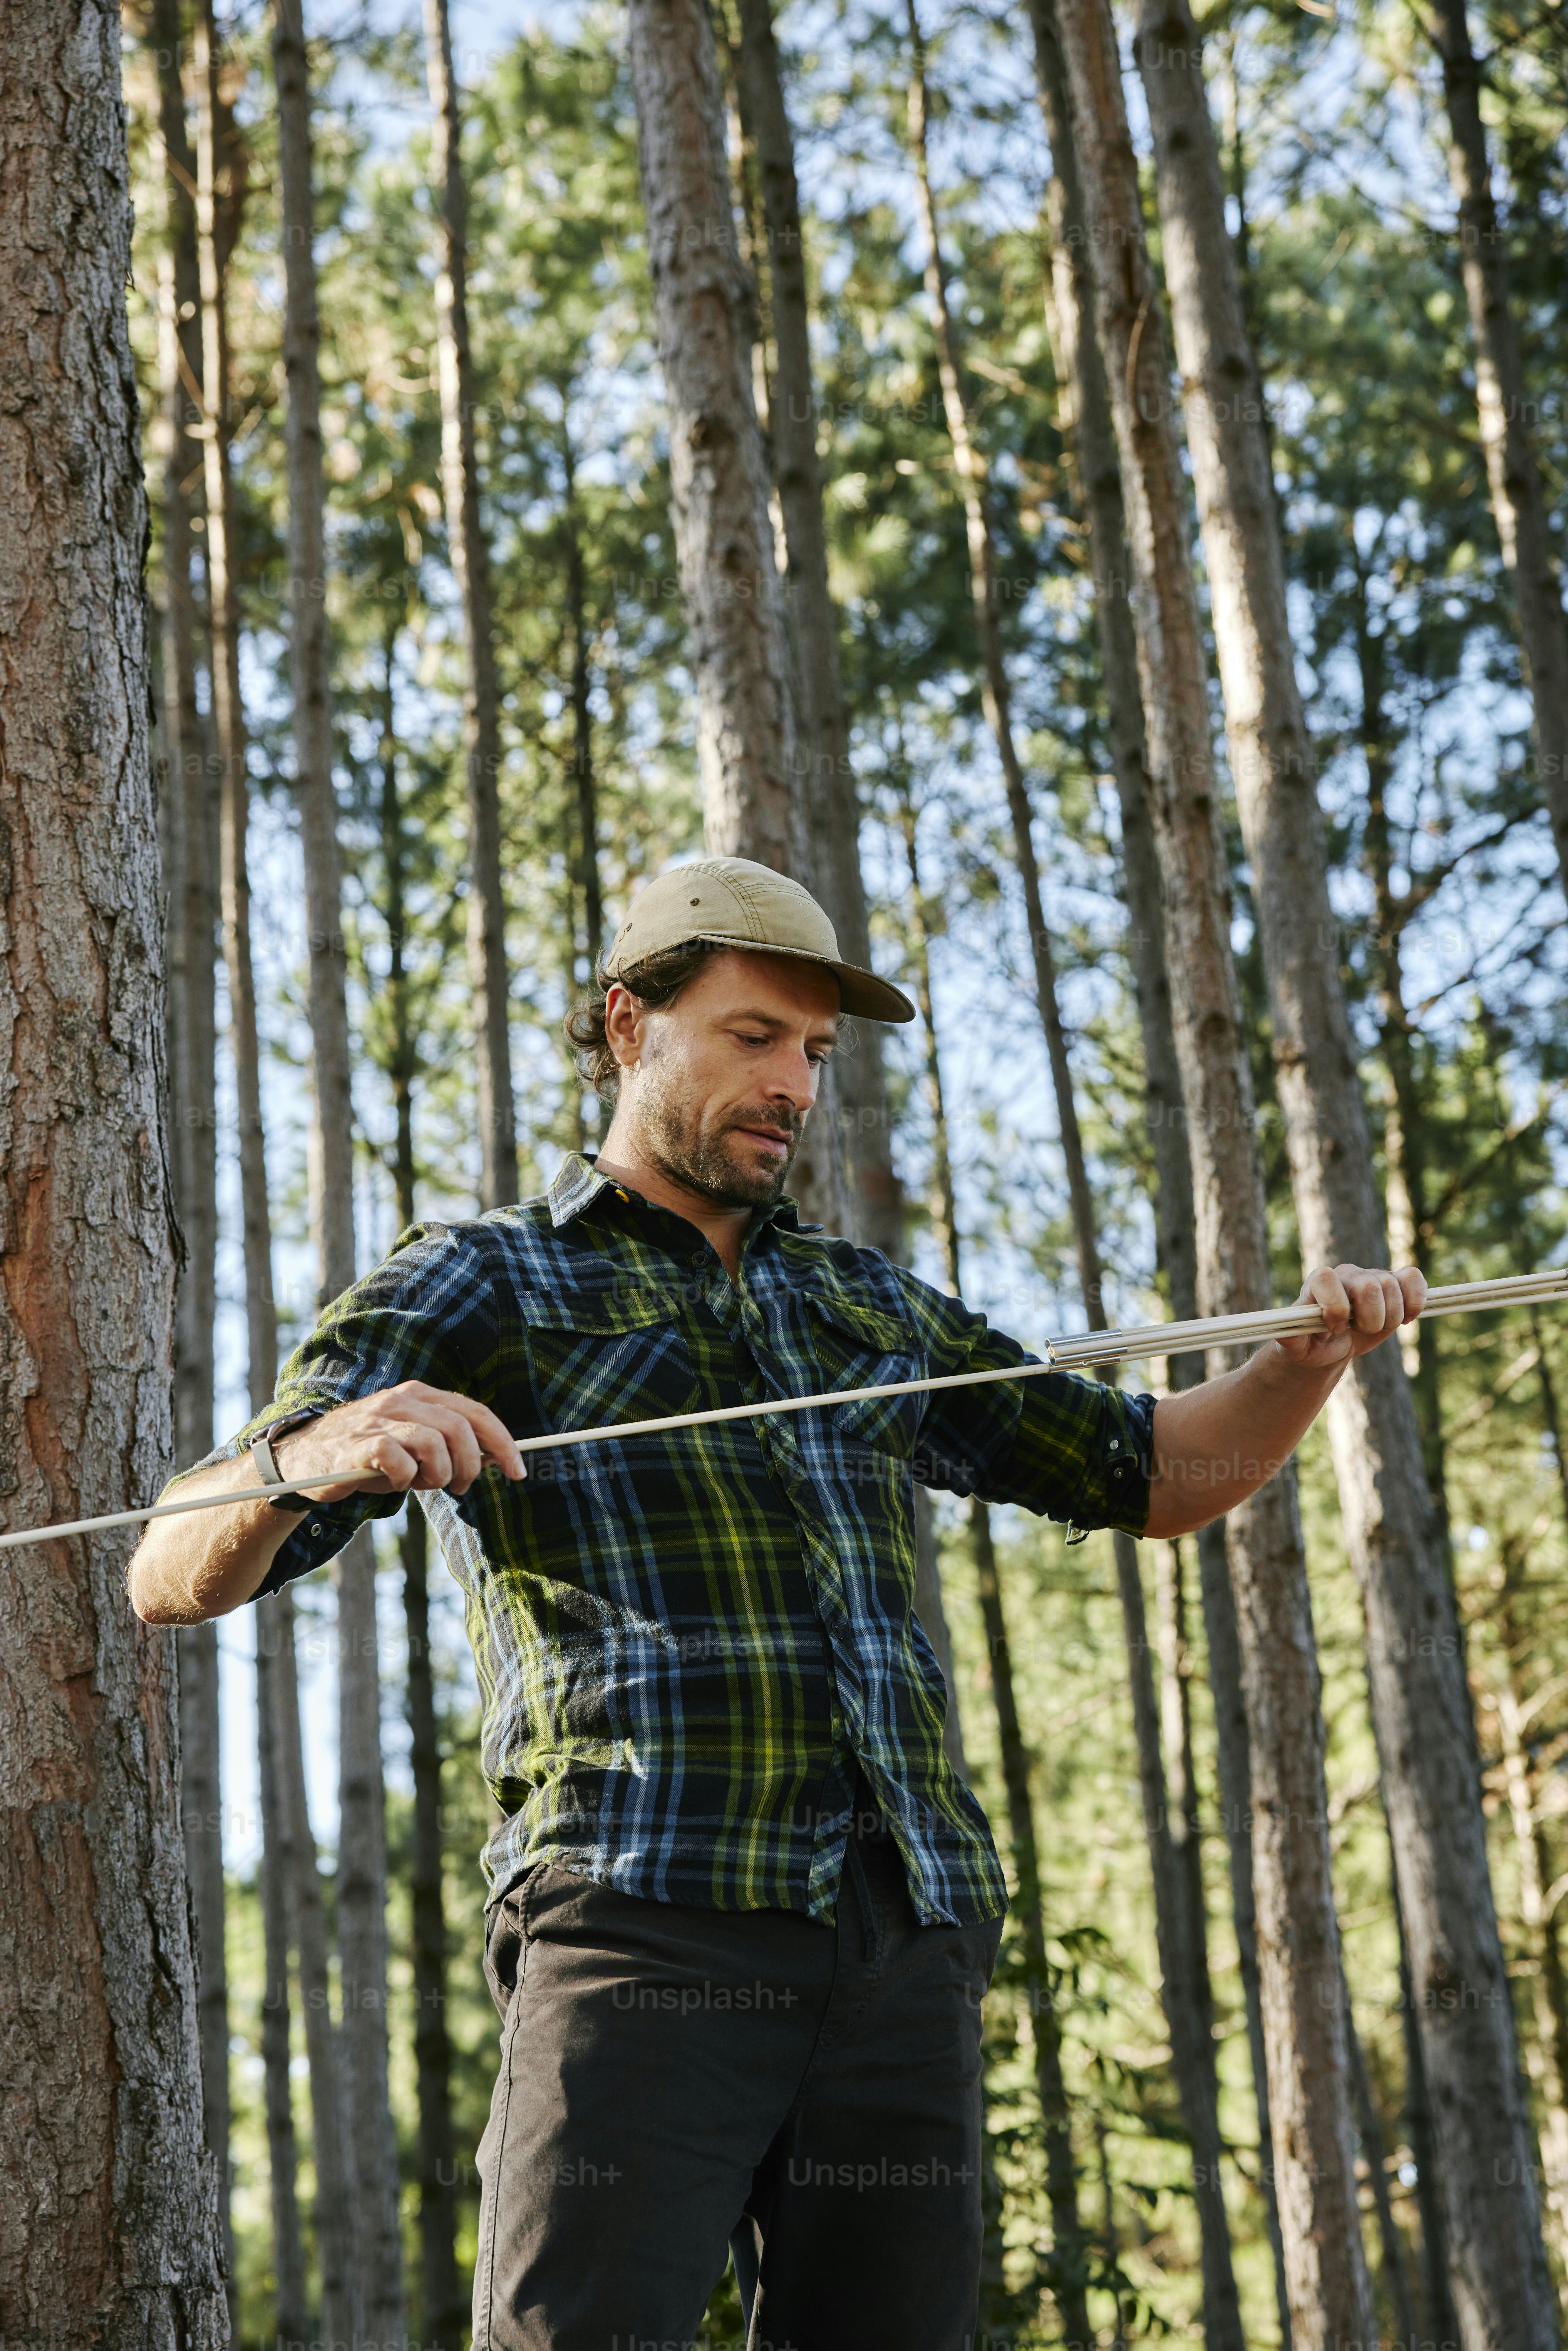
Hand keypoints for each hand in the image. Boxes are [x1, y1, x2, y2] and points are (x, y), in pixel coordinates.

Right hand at [270, 1381, 524, 1505]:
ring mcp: (379, 1420)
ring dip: (437, 1474)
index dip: (503, 1442)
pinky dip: (405, 1479)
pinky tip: (394, 1483)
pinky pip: (399, 1461)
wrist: (305, 1457)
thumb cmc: (369, 1456)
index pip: (475, 1412)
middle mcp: (402, 1400)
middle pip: (461, 1429)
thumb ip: (449, 1447)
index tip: (518, 1471)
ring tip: (421, 1483)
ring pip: (434, 1443)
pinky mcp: (359, 1445)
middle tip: (458, 1486)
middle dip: (470, 1465)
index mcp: (421, 1395)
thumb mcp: (414, 1445)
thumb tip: (493, 1459)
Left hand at [1273, 1263, 1426, 1370]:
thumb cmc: (1311, 1343)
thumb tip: (1284, 1332)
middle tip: (1357, 1330)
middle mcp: (1346, 1274)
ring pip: (1392, 1286)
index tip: (1335, 1328)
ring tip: (1373, 1326)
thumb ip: (1288, 1337)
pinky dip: (1415, 1300)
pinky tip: (1406, 1317)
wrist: (1330, 1345)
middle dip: (1368, 1318)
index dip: (1336, 1307)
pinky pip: (1413, 1278)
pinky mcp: (1395, 1283)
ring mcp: (1372, 1276)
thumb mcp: (1295, 1346)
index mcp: (1317, 1283)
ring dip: (1388, 1318)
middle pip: (1369, 1285)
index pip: (1327, 1279)